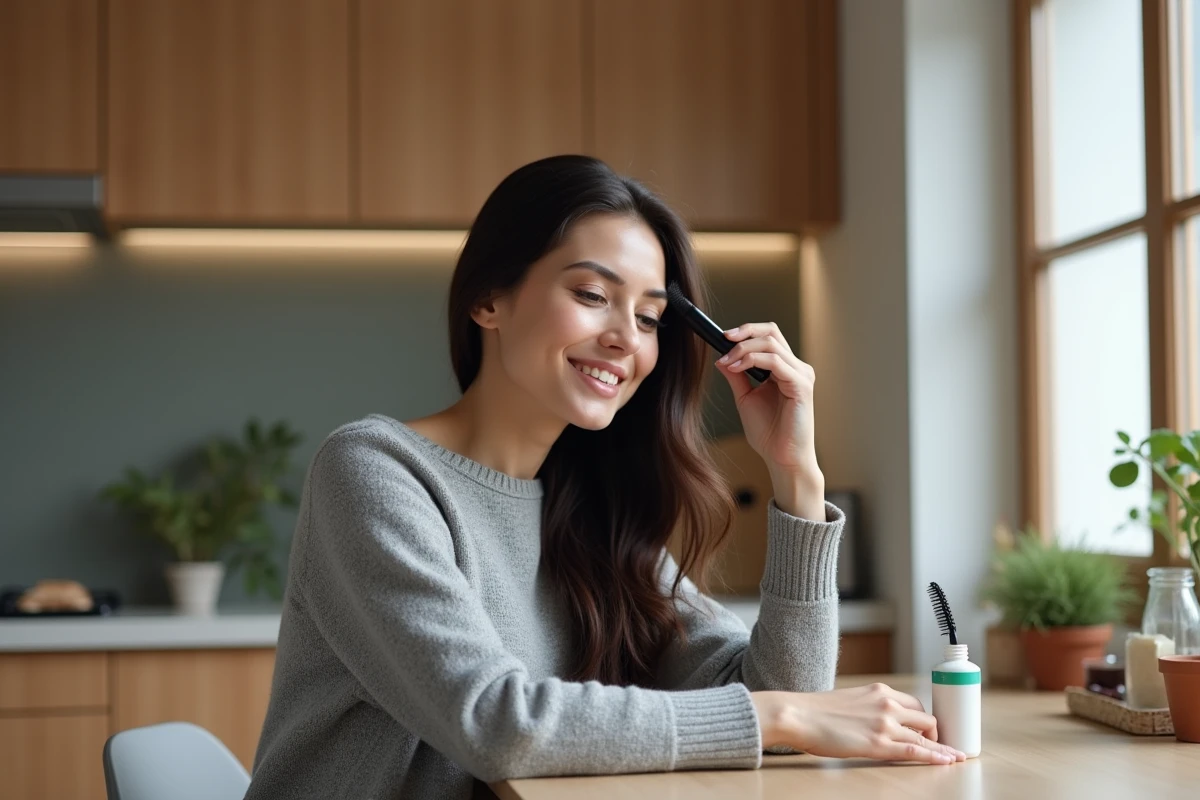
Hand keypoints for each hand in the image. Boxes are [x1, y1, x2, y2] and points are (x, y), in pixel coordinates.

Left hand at [715, 323, 817, 479]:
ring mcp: (801, 375)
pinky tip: (735, 368)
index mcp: (786, 369)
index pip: (769, 336)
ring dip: (743, 349)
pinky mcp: (801, 386)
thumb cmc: (769, 433)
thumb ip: (737, 376)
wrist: (782, 458)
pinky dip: (752, 360)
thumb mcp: (746, 398)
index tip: (722, 337)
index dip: (747, 331)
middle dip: (745, 332)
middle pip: (772, 332)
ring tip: (726, 362)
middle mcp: (797, 368)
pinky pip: (775, 362)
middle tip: (723, 340)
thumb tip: (721, 357)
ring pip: (771, 344)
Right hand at [750, 683, 966, 764]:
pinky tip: (947, 761)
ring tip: (953, 757)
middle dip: (935, 733)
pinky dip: (935, 756)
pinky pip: (915, 751)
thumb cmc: (816, 711)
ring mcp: (884, 723)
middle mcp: (887, 703)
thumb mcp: (850, 700)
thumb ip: (869, 708)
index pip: (914, 704)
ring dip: (942, 748)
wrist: (798, 715)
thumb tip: (876, 724)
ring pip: (925, 735)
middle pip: (926, 718)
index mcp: (879, 690)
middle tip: (937, 745)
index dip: (925, 720)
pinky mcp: (879, 743)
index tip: (929, 730)